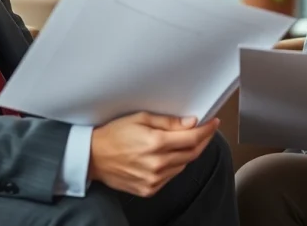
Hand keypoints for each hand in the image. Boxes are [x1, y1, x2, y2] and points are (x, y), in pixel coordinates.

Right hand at [89, 112, 218, 197]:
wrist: (93, 157)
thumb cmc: (114, 135)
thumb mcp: (140, 118)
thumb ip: (168, 122)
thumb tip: (191, 123)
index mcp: (156, 143)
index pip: (193, 138)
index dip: (207, 130)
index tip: (213, 123)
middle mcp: (157, 164)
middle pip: (192, 153)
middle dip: (202, 140)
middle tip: (205, 131)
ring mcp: (154, 179)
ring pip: (184, 165)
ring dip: (188, 153)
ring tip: (183, 141)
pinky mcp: (150, 189)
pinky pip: (171, 176)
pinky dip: (175, 165)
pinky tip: (168, 156)